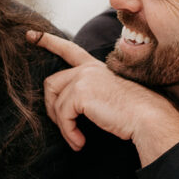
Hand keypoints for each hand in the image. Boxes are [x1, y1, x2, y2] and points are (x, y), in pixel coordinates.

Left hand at [28, 31, 178, 163]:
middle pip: (52, 84)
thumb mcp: (108, 96)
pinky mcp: (81, 92)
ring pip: (55, 102)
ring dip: (63, 125)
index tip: (30, 36)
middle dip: (52, 108)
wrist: (148, 117)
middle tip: (66, 128)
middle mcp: (87, 68)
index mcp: (95, 67)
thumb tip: (65, 105)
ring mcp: (83, 78)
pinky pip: (63, 115)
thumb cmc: (132, 113)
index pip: (68, 49)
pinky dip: (68, 132)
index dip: (48, 41)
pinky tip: (80, 142)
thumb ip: (89, 92)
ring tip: (76, 139)